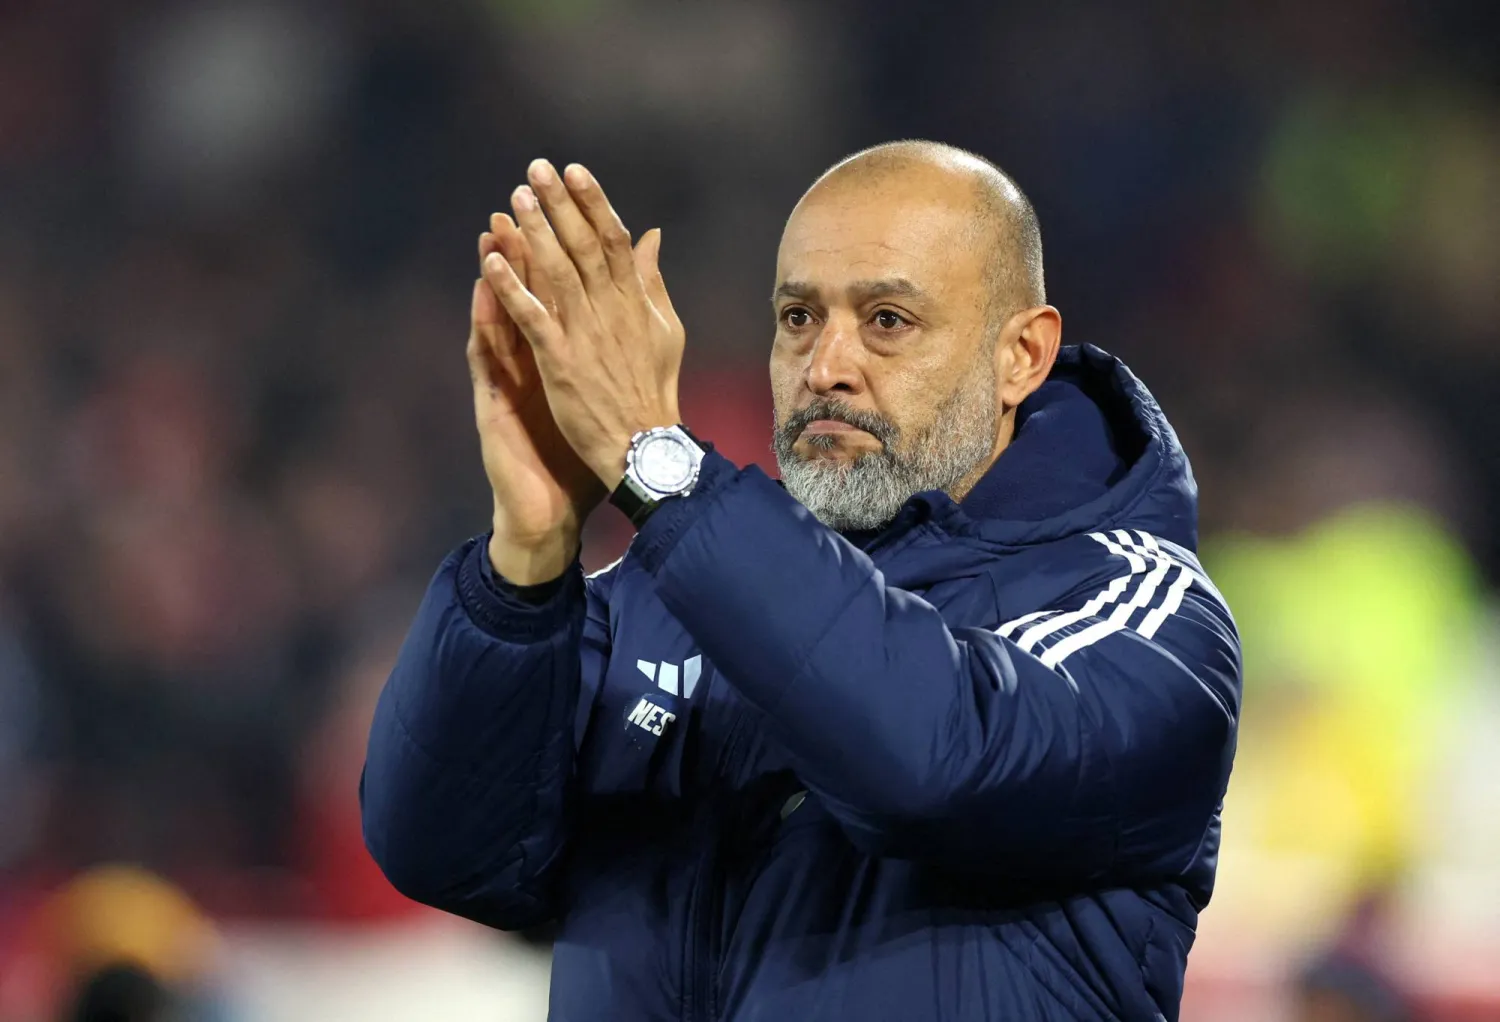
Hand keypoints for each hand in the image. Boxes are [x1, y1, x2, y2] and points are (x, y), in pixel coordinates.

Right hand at [468, 212, 603, 582]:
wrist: (554, 509)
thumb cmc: (576, 452)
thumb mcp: (601, 393)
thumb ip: (615, 347)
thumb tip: (636, 320)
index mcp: (559, 353)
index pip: (561, 294)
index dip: (562, 253)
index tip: (566, 210)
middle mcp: (529, 360)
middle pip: (529, 296)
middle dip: (524, 247)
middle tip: (518, 201)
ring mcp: (509, 380)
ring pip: (502, 318)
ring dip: (498, 275)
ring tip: (493, 233)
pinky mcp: (495, 403)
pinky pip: (489, 358)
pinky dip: (487, 324)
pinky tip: (484, 293)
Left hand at [481, 159, 684, 488]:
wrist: (646, 446)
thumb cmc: (655, 391)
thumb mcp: (666, 330)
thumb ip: (653, 281)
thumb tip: (653, 236)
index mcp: (635, 302)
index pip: (614, 240)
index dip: (593, 202)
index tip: (575, 172)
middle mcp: (611, 311)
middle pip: (584, 246)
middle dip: (560, 205)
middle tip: (536, 169)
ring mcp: (585, 336)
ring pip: (558, 273)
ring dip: (535, 234)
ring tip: (515, 199)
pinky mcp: (560, 362)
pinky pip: (532, 318)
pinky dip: (512, 289)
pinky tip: (491, 263)